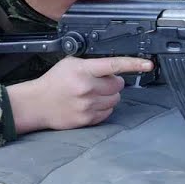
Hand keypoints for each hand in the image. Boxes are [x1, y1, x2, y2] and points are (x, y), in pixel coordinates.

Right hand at [6, 56, 152, 133]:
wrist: (37, 104)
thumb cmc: (54, 82)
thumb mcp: (70, 64)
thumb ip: (92, 64)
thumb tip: (114, 68)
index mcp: (82, 70)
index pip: (113, 65)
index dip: (133, 64)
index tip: (147, 64)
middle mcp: (87, 88)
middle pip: (118, 85)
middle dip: (113, 83)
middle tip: (100, 83)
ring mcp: (87, 105)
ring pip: (115, 99)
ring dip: (108, 96)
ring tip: (92, 94)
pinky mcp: (87, 119)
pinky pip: (108, 112)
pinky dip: (103, 108)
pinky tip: (89, 104)